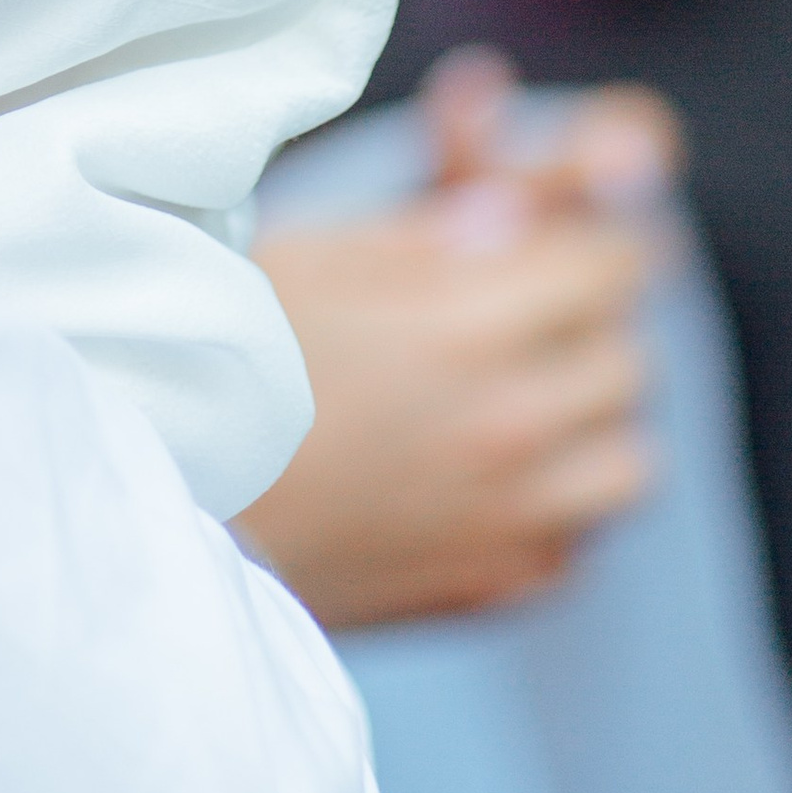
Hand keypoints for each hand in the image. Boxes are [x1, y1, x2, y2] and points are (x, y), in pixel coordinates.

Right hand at [234, 55, 674, 630]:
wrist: (160, 494)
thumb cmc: (227, 352)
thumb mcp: (330, 247)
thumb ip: (450, 216)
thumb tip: (529, 204)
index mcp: (466, 322)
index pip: (620, 265)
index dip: (589, 239)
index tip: (550, 240)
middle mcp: (508, 426)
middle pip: (632, 357)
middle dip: (587, 326)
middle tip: (513, 316)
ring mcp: (509, 520)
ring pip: (631, 460)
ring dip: (590, 422)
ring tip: (512, 401)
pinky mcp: (495, 588)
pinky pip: (581, 539)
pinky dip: (555, 503)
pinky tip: (478, 476)